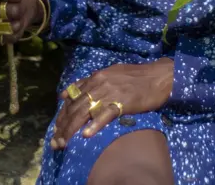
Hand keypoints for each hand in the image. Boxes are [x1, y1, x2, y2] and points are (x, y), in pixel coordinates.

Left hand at [51, 58, 173, 149]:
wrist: (158, 76)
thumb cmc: (135, 76)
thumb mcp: (110, 73)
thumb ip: (91, 81)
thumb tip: (71, 90)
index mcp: (96, 76)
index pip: (72, 96)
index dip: (62, 113)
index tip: (56, 127)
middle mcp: (99, 83)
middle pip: (75, 106)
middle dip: (63, 125)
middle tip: (56, 141)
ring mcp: (110, 92)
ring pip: (85, 112)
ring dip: (72, 129)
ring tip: (64, 142)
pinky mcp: (122, 102)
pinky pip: (105, 115)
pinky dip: (95, 125)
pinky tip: (86, 134)